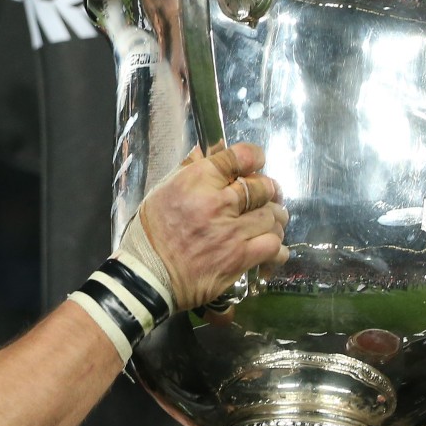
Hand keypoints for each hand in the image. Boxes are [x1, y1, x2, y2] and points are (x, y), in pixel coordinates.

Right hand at [134, 143, 288, 310]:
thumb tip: (211, 150)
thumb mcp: (163, 190)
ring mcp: (231, 232)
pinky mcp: (239, 259)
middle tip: (264, 196)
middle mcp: (217, 203)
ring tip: (267, 222)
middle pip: (262, 186)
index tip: (256, 163)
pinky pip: (274, 246)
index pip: (239, 157)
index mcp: (197, 181)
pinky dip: (276, 245)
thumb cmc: (152, 233)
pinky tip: (269, 246)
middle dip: (266, 189)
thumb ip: (191, 169)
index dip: (254, 157)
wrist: (149, 276)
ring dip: (273, 218)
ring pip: (272, 216)